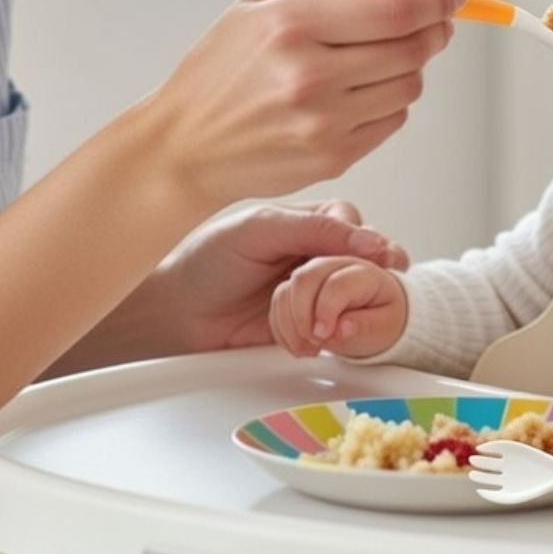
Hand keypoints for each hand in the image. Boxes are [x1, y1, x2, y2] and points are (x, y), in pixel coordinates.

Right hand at [145, 0, 463, 212]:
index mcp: (291, 26)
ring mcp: (324, 122)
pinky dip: (391, 99)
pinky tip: (360, 90)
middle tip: (435, 22)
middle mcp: (310, 76)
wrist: (184, 147)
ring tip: (383, 56)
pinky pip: (392, 119)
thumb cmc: (221, 66)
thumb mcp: (257, 0)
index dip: (436, 0)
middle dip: (435, 29)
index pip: (394, 11)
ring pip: (409, 86)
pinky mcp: (333, 157)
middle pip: (412, 48)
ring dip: (411, 66)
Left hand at [158, 199, 408, 354]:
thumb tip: (370, 238)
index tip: (374, 258)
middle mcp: (317, 254)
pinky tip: (329, 332)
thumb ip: (314, 228)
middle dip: (364, 275)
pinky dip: (337, 330)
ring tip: (336, 313)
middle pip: (364, 260)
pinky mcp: (311, 326)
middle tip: (361, 288)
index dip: (365, 242)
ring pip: (357, 295)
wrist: (179, 314)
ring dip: (351, 305)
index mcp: (309, 221)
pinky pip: (338, 328)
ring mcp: (317, 291)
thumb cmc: (209, 261)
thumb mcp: (261, 230)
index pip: (354, 224)